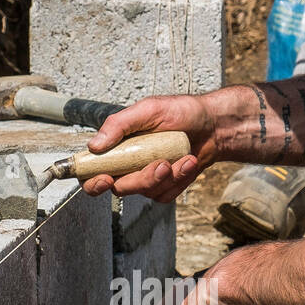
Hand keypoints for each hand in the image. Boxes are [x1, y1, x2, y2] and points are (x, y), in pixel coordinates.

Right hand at [82, 94, 218, 201]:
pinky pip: (164, 194)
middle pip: (120, 188)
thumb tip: (94, 145)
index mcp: (116, 147)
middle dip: (142, 178)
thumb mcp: (148, 110)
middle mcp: (127, 165)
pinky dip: (179, 179)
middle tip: (162, 163)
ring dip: (167, 176)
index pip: (91, 172)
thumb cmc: (180, 112)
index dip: (93, 181)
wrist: (213, 126)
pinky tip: (188, 162)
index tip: (107, 178)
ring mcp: (145, 177)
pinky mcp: (164, 187)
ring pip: (145, 192)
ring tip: (184, 157)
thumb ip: (119, 124)